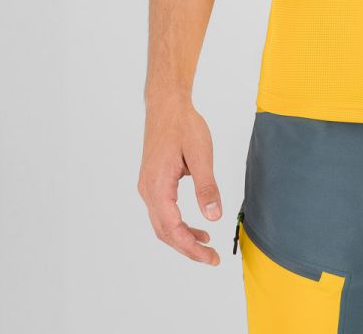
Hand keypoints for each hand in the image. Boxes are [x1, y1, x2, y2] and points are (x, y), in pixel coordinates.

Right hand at [137, 95, 223, 264]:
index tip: (211, 258)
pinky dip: (178, 224)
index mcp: (158, 186)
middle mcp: (148, 190)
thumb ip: (207, 186)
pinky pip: (163, 212)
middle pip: (165, 232)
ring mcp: (147, 187)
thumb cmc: (183, 125)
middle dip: (188, 248)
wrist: (166, 105)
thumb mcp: (201, 154)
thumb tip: (214, 217)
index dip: (191, 248)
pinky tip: (195, 225)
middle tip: (212, 258)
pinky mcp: (152, 183)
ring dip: (183, 238)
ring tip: (207, 244)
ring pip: (162, 224)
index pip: (172, 229)